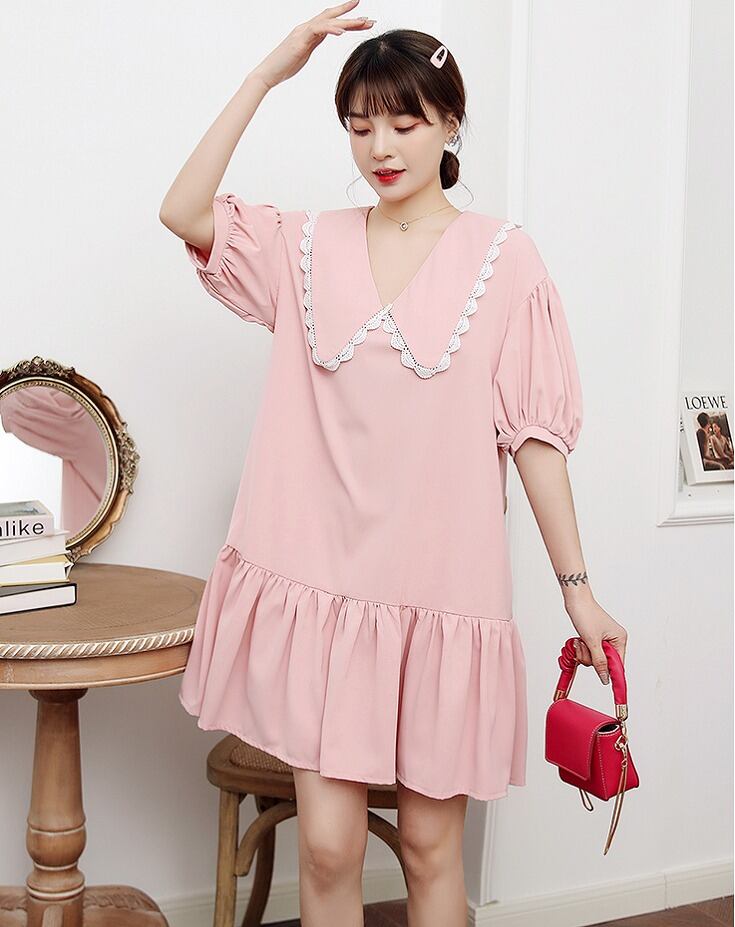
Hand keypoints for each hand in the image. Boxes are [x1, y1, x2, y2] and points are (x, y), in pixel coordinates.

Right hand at [251, 0, 374, 90]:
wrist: (267, 73)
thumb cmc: (283, 67)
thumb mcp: (303, 53)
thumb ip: (312, 43)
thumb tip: (321, 39)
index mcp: (308, 32)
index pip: (329, 20)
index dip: (345, 16)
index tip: (362, 18)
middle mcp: (306, 28)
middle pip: (331, 16)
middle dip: (350, 14)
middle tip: (369, 17)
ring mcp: (302, 33)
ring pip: (328, 21)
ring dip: (346, 22)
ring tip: (362, 23)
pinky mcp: (299, 41)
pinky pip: (317, 30)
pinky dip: (331, 29)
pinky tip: (342, 32)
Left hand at [565, 596, 627, 684]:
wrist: (575, 600)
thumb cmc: (586, 614)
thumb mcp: (592, 641)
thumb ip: (599, 661)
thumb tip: (605, 678)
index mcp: (620, 639)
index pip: (618, 664)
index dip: (612, 674)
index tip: (609, 687)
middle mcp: (614, 640)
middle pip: (604, 663)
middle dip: (591, 657)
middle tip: (585, 646)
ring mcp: (603, 640)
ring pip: (594, 658)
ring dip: (584, 652)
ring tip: (581, 640)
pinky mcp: (594, 638)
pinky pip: (589, 651)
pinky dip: (582, 648)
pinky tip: (579, 640)